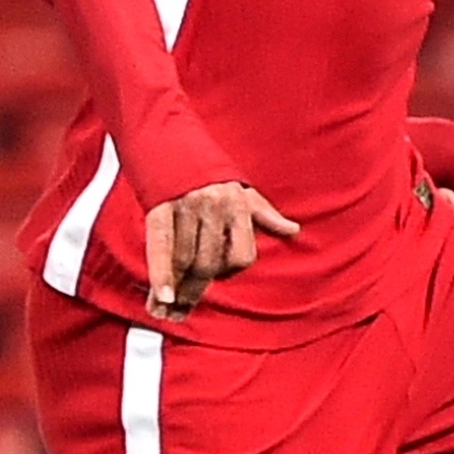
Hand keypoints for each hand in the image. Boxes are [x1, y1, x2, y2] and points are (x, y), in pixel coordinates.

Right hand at [143, 182, 298, 318]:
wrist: (170, 138)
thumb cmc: (211, 172)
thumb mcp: (244, 191)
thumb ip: (267, 215)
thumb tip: (294, 231)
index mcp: (238, 206)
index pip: (242, 256)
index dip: (230, 271)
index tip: (216, 277)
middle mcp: (214, 209)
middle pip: (209, 263)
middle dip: (195, 291)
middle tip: (181, 314)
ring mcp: (185, 209)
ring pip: (184, 260)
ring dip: (174, 290)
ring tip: (166, 312)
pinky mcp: (158, 209)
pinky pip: (160, 248)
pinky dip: (161, 275)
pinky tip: (162, 298)